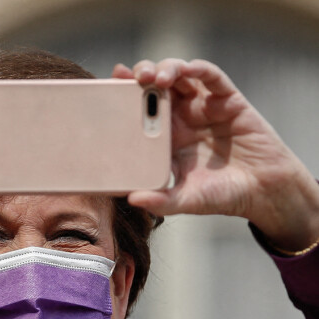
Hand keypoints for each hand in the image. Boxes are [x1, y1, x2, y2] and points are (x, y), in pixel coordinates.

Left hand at [113, 59, 318, 250]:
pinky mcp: (228, 100)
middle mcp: (182, 119)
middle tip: (127, 77)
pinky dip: (198, 69)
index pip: (140, 112)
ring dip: (165, 70)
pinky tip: (187, 69)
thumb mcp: (185, 201)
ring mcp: (204, 107)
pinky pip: (212, 77)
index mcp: (166, 139)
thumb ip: (161, 200)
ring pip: (180, 76)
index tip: (106, 89)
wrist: (262, 192)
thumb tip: (132, 199)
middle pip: (156, 88)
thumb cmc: (221, 195)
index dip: (124, 98)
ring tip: (153, 77)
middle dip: (140, 77)